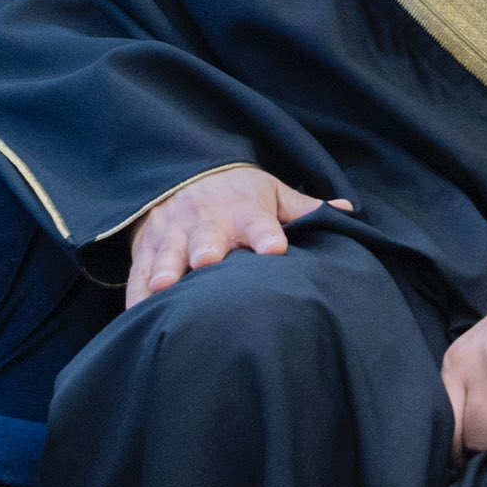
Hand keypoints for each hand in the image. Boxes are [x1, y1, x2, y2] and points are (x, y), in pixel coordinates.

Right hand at [126, 167, 352, 308]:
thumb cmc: (238, 193)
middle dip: (207, 249)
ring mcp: (173, 235)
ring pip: (168, 254)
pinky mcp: (147, 250)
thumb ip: (305, 209)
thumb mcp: (271, 193)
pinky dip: (136, 292)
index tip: (275, 249)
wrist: (182, 174)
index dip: (267, 235)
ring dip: (166, 269)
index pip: (259, 222)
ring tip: (166, 286)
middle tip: (208, 262)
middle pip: (207, 237)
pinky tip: (137, 312)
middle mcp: (207, 222)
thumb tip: (351, 212)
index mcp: (243, 210)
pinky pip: (138, 272)